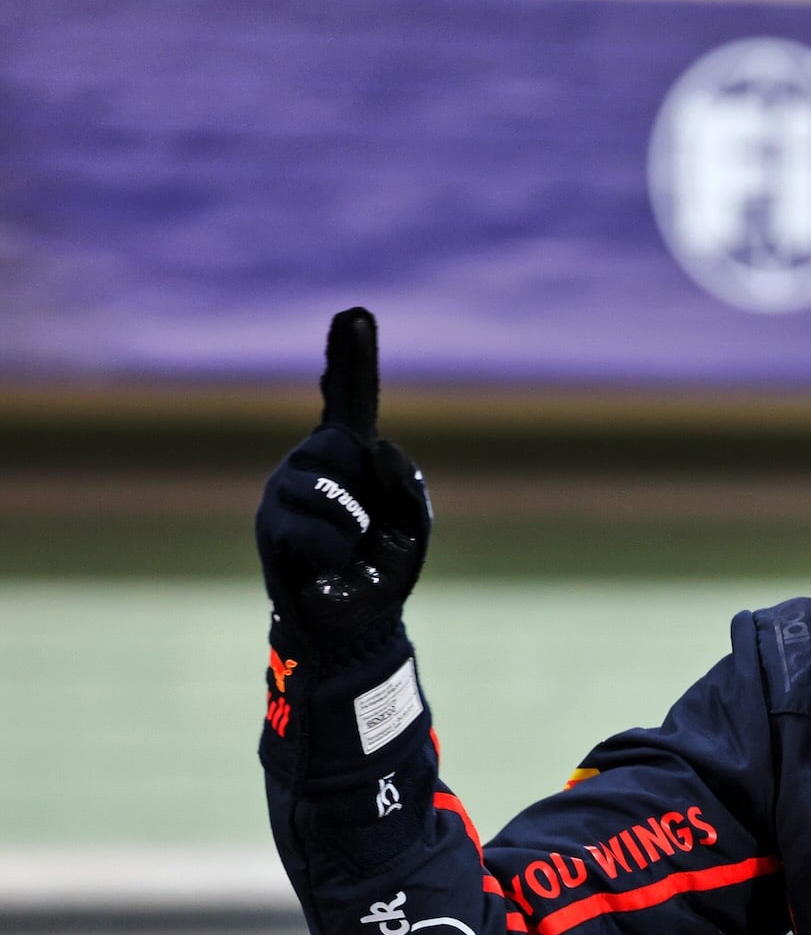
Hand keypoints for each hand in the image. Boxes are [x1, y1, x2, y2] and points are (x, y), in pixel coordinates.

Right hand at [256, 308, 430, 648]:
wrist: (356, 621)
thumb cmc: (384, 567)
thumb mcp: (413, 523)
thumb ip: (405, 482)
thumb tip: (371, 448)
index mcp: (353, 454)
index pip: (350, 397)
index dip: (350, 356)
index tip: (355, 313)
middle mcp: (313, 461)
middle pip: (342, 445)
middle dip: (365, 488)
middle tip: (365, 527)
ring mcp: (286, 489)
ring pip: (324, 487)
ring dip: (350, 526)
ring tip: (349, 550)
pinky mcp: (271, 524)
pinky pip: (308, 526)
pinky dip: (331, 551)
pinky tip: (331, 565)